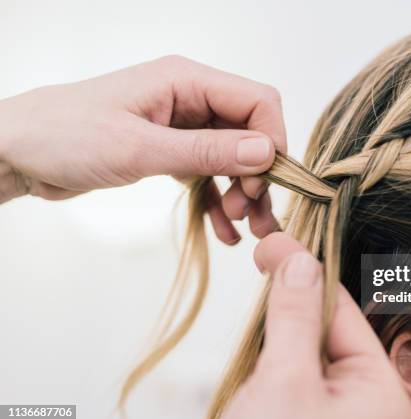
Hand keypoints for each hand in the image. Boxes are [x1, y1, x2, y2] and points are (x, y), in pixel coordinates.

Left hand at [0, 56, 285, 242]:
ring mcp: (182, 127)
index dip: (271, 141)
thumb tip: (265, 153)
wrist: (19, 152)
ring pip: (233, 158)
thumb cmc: (67, 136)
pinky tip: (223, 232)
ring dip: (243, 193)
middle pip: (250, 133)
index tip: (263, 183)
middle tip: (246, 212)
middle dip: (257, 175)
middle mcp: (191, 100)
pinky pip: (208, 175)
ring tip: (242, 227)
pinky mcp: (170, 151)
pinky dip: (218, 202)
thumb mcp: (140, 147)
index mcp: (187, 81)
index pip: (257, 101)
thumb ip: (206, 151)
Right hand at [218, 232, 410, 418]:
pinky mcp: (306, 415)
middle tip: (265, 254)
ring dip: (281, 323)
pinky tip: (257, 339)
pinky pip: (294, 370)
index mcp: (379, 390)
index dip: (306, 273)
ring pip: (308, 346)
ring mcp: (335, 409)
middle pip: (327, 326)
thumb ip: (296, 317)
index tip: (272, 244)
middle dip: (294, 295)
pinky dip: (274, 350)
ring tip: (259, 292)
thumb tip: (301, 261)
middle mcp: (364, 398)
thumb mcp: (285, 380)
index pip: (343, 312)